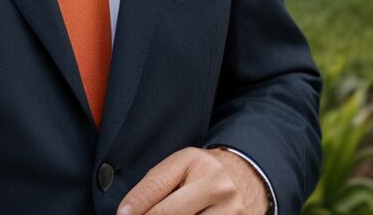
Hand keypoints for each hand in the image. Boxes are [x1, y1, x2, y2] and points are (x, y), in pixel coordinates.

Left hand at [117, 147, 267, 214]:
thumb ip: (154, 185)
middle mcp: (216, 187)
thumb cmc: (203, 173)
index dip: (135, 205)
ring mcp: (230, 212)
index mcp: (196, 163)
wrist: (245, 179)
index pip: (157, 186)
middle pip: (168, 214)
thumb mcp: (181, 167)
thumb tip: (127, 213)